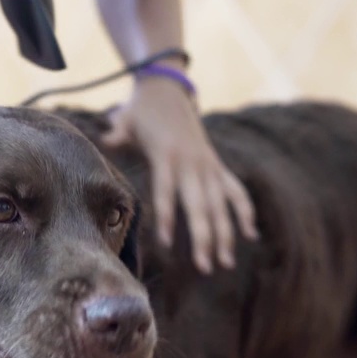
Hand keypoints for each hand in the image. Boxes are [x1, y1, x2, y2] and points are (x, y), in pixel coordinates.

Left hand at [102, 76, 258, 273]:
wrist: (167, 89)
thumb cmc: (141, 110)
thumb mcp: (127, 119)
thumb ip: (118, 132)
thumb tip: (106, 138)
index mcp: (168, 155)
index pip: (167, 191)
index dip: (168, 216)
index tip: (166, 244)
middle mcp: (192, 163)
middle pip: (200, 206)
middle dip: (204, 238)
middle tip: (205, 268)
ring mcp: (208, 165)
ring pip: (221, 205)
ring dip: (225, 234)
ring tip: (225, 263)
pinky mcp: (216, 165)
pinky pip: (235, 191)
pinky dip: (244, 211)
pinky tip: (251, 235)